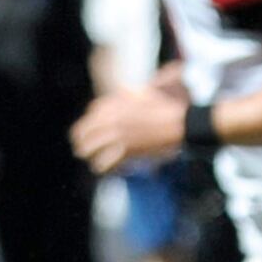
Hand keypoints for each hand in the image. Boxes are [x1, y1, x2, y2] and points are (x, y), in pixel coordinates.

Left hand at [72, 83, 186, 173]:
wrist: (179, 123)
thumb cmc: (166, 108)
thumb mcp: (142, 93)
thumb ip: (127, 94)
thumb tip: (120, 91)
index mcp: (112, 103)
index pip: (89, 115)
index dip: (88, 127)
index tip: (92, 134)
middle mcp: (109, 118)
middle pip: (82, 134)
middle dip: (83, 144)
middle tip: (86, 152)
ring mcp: (116, 134)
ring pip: (89, 151)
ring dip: (92, 157)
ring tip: (96, 163)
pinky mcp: (125, 150)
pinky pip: (104, 163)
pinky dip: (105, 168)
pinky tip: (110, 169)